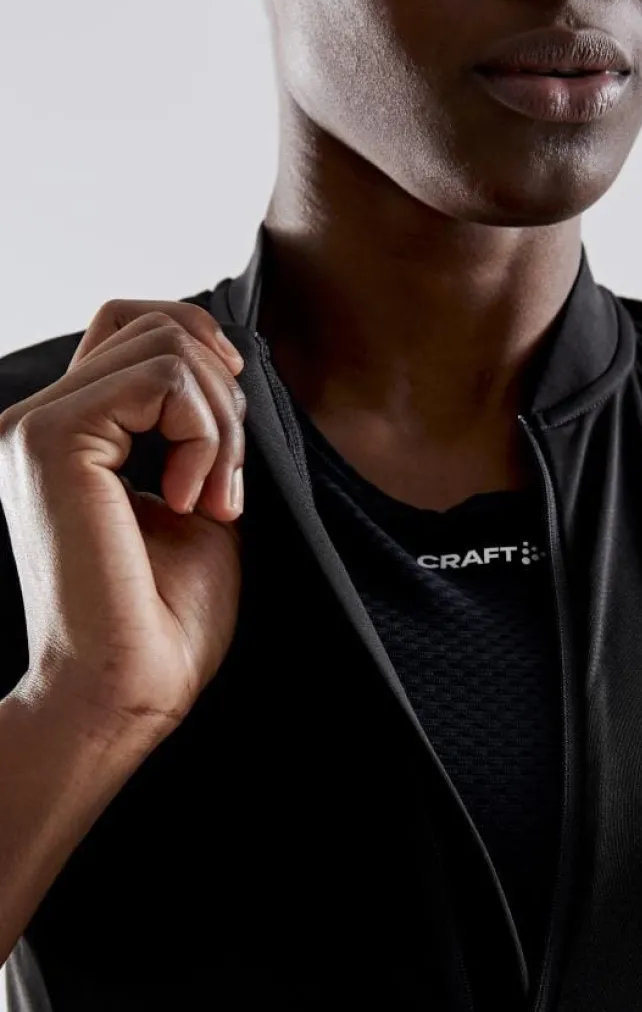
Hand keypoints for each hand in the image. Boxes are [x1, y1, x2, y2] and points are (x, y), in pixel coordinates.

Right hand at [0, 299, 246, 740]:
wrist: (132, 689)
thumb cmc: (168, 618)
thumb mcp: (199, 498)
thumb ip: (196, 430)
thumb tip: (224, 362)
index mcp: (70, 437)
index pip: (128, 327)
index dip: (198, 347)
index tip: (234, 426)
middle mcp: (39, 422)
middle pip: (150, 322)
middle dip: (222, 394)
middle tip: (229, 484)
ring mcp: (37, 426)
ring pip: (163, 344)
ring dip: (220, 421)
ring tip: (216, 497)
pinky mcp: (53, 439)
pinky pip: (160, 378)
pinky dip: (206, 434)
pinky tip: (195, 500)